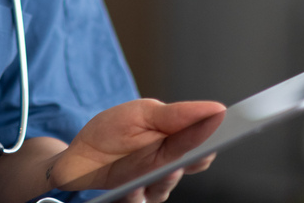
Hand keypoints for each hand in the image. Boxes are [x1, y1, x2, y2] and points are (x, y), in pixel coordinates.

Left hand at [46, 99, 224, 202]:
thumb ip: (177, 115)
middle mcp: (170, 168)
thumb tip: (216, 109)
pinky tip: (131, 188)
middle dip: (195, 157)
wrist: (79, 154)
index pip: (204, 144)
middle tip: (201, 149)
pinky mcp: (133, 199)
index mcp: (177, 144)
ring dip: (164, 177)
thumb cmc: (113, 130)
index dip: (217, 135)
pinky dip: (135, 194)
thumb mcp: (142, 114)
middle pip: (190, 166)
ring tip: (167, 168)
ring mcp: (152, 186)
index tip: (224, 122)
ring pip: (165, 185)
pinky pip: (139, 200)